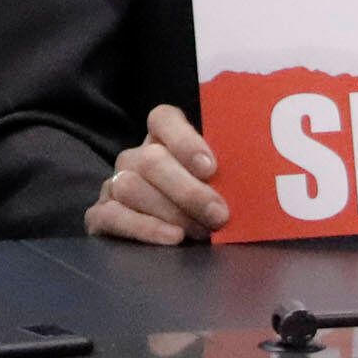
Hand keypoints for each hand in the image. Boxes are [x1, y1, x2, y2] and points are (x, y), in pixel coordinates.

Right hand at [90, 103, 227, 243]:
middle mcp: (135, 157)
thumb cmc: (207, 204)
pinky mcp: (100, 214)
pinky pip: (112, 216)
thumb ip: (229, 176)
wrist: (178, 238)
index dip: (185, 141)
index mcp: (163, 138)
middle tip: (219, 214)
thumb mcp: (220, 184)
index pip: (163, 119)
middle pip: (151, 160)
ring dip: (170, 212)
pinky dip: (143, 228)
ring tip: (201, 232)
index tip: (210, 168)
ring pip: (130, 187)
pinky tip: (172, 238)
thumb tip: (257, 183)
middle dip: (188, 191)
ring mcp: (114, 184)